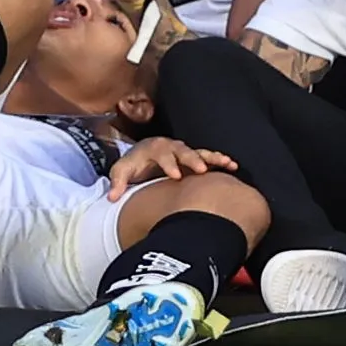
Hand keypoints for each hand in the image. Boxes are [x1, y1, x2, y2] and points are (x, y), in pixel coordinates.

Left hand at [106, 135, 236, 198]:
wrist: (144, 155)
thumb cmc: (134, 164)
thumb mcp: (122, 171)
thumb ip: (118, 182)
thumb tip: (112, 197)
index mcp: (154, 149)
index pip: (163, 155)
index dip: (169, 164)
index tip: (175, 175)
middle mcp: (172, 147)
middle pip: (184, 151)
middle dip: (192, 159)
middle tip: (200, 170)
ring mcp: (184, 152)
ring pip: (200, 152)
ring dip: (212, 158)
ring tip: (227, 163)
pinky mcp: (194, 158)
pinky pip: (209, 157)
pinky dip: (220, 160)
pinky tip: (232, 166)